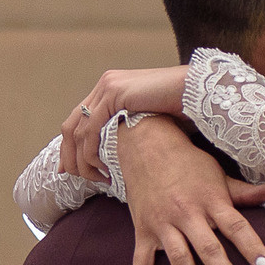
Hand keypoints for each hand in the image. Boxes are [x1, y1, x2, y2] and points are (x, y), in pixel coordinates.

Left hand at [60, 65, 186, 182]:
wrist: (195, 92)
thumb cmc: (181, 109)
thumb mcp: (146, 122)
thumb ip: (127, 132)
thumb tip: (116, 156)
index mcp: (111, 89)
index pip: (79, 120)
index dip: (70, 147)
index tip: (69, 170)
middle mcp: (105, 85)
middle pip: (70, 125)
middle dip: (68, 155)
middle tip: (72, 177)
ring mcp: (107, 87)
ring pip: (77, 131)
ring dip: (81, 160)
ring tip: (95, 179)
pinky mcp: (114, 94)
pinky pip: (91, 130)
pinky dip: (92, 153)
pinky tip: (103, 168)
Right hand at [117, 117, 264, 264]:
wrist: (145, 145)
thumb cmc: (187, 161)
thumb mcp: (218, 174)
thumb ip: (246, 191)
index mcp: (210, 200)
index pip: (236, 227)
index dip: (252, 247)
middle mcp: (187, 214)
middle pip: (209, 250)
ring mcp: (163, 225)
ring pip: (180, 261)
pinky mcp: (143, 233)